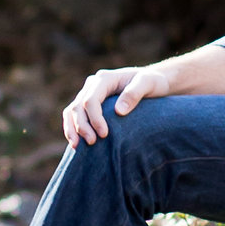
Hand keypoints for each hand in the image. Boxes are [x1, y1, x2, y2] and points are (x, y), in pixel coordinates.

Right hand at [62, 60, 178, 147]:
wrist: (152, 82)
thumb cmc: (152, 82)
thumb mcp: (148, 84)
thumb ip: (134, 94)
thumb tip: (118, 111)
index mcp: (105, 79)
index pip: (91, 100)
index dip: (94, 119)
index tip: (104, 135)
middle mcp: (93, 84)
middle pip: (78, 106)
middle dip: (82, 126)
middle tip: (92, 143)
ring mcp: (90, 93)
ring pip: (72, 111)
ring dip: (72, 129)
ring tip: (77, 146)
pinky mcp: (90, 104)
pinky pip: (75, 115)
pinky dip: (73, 128)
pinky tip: (77, 143)